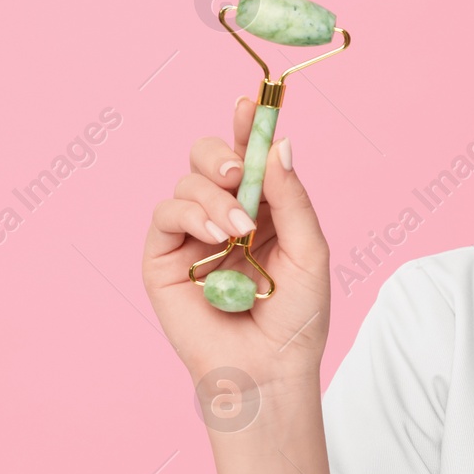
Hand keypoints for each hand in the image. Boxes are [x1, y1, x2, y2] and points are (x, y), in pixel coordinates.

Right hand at [142, 96, 331, 402]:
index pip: (248, 156)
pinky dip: (191, 214)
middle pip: (208, 155)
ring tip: (238, 230)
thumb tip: (277, 144)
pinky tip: (217, 236)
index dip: (247, 127)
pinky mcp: (163, 257)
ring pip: (187, 180)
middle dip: (222, 153)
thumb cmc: (295, 318)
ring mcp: (191, 235)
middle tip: (237, 173)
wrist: (269, 368)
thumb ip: (291, 198)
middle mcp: (223, 215)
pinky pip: (166, 212)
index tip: (251, 104)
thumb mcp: (309, 249)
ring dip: (214, 196)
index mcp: (262, 208)